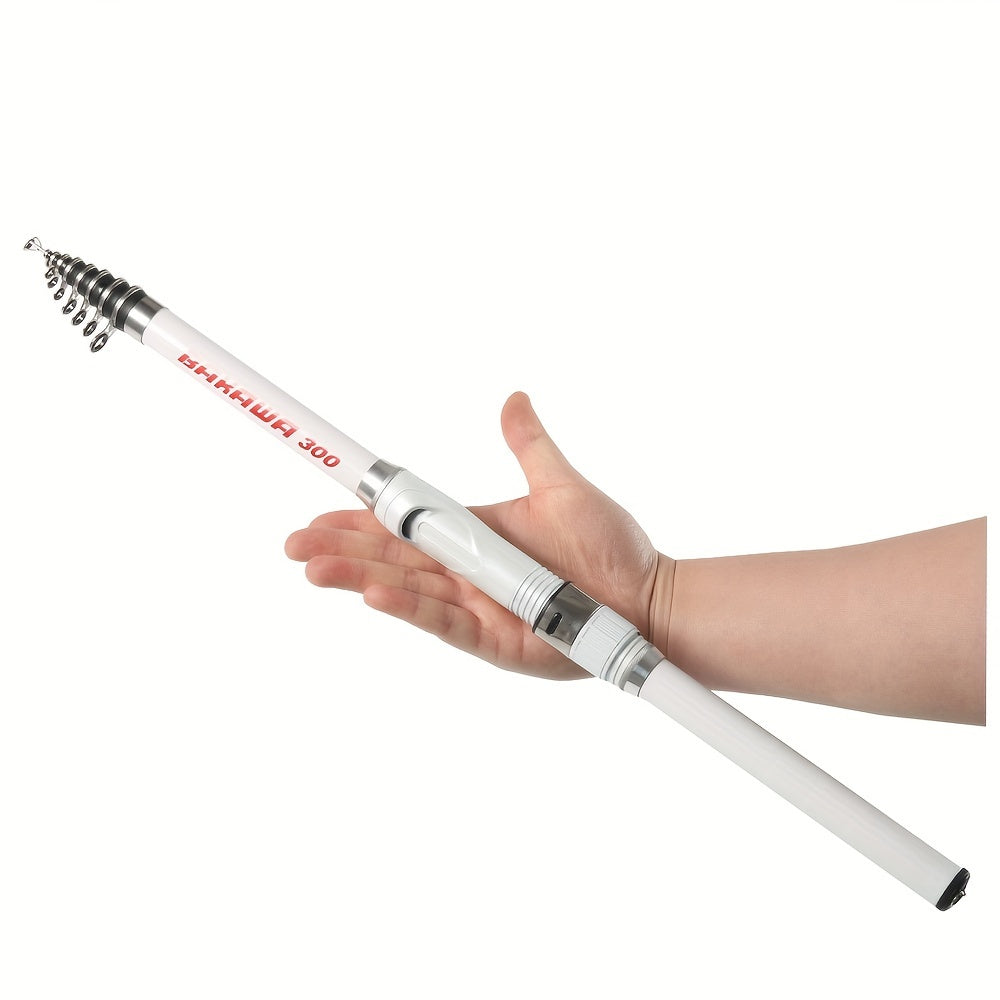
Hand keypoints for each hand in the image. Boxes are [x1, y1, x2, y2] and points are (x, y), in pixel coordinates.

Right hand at [285, 392, 667, 679]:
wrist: (648, 596)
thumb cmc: (610, 545)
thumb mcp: (561, 486)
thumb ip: (530, 445)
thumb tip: (513, 398)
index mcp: (474, 535)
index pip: (406, 522)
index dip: (362, 516)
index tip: (323, 503)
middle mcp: (466, 572)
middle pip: (392, 557)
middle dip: (341, 548)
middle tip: (293, 543)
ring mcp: (476, 608)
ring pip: (406, 590)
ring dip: (358, 578)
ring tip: (313, 569)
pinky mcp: (493, 641)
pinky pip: (445, 623)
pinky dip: (409, 609)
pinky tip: (374, 594)